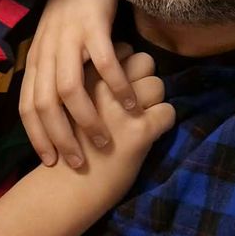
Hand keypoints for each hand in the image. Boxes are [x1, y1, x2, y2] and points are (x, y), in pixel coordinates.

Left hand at [21, 0, 135, 168]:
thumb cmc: (74, 10)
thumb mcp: (55, 42)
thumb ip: (54, 73)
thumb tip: (57, 114)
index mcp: (36, 56)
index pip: (28, 105)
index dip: (37, 136)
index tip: (51, 162)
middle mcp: (47, 49)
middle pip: (46, 104)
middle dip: (61, 138)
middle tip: (80, 163)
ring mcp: (69, 37)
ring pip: (71, 90)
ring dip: (88, 120)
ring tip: (105, 141)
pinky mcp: (94, 25)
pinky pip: (104, 63)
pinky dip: (116, 87)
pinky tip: (131, 105)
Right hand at [63, 49, 174, 208]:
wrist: (66, 186)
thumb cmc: (68, 141)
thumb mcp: (68, 101)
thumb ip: (87, 81)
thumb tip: (111, 66)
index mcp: (85, 76)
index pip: (120, 49)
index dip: (124, 66)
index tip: (118, 85)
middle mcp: (104, 87)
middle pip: (144, 60)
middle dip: (144, 77)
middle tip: (135, 100)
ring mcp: (122, 109)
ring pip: (158, 84)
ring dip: (154, 100)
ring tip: (141, 118)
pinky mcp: (140, 131)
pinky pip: (168, 112)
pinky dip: (164, 122)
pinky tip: (151, 133)